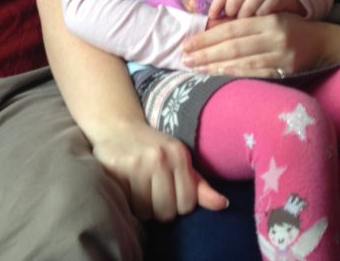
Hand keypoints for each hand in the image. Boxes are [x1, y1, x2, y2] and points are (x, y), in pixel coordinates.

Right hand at [90, 118, 227, 221]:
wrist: (117, 127)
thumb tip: (224, 205)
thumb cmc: (153, 148)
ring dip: (142, 208)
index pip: (187, 204)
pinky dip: (126, 202)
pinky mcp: (116, 169)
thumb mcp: (179, 161)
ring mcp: (136, 163)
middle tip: (151, 193)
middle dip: (159, 209)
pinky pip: (127, 204)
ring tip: (138, 190)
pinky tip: (126, 188)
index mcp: (179, 154)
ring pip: (145, 212)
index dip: (177, 205)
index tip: (169, 193)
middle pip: (166, 212)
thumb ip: (199, 186)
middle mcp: (159, 157)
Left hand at [183, 12, 323, 77]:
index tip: (188, 44)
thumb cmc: (289, 28)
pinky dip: (236, 75)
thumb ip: (246, 24)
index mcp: (268, 20)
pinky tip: (219, 76)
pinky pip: (256, 74)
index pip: (231, 29)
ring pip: (243, 62)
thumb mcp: (270, 18)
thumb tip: (210, 32)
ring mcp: (281, 56)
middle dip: (206, 53)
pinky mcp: (286, 72)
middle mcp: (275, 37)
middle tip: (185, 59)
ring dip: (217, 67)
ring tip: (197, 69)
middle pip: (234, 46)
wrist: (322, 43)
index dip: (207, 37)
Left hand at [208, 0, 303, 21]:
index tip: (212, 17)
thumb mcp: (239, 1)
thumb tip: (210, 26)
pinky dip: (258, 20)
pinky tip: (259, 22)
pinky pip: (261, 13)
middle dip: (231, 14)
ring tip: (246, 23)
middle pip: (233, 0)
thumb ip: (225, 10)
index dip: (216, 4)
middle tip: (234, 20)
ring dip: (244, 19)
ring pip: (247, 9)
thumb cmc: (254, 2)